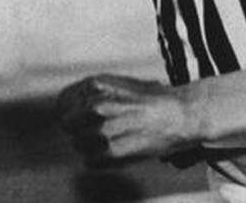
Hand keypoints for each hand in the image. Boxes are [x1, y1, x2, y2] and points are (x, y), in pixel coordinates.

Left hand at [56, 74, 200, 164]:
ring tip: (114, 139)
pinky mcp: (112, 150)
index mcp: (98, 85)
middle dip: (79, 128)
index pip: (63, 101)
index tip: (78, 117)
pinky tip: (118, 149)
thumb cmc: (155, 99)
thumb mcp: (123, 84)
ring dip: (91, 145)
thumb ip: (96, 93)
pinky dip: (101, 160)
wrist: (182, 114)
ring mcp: (103, 129)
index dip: (68, 110)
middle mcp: (97, 105)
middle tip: (98, 129)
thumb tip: (70, 107)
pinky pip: (90, 161)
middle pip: (67, 124)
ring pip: (78, 143)